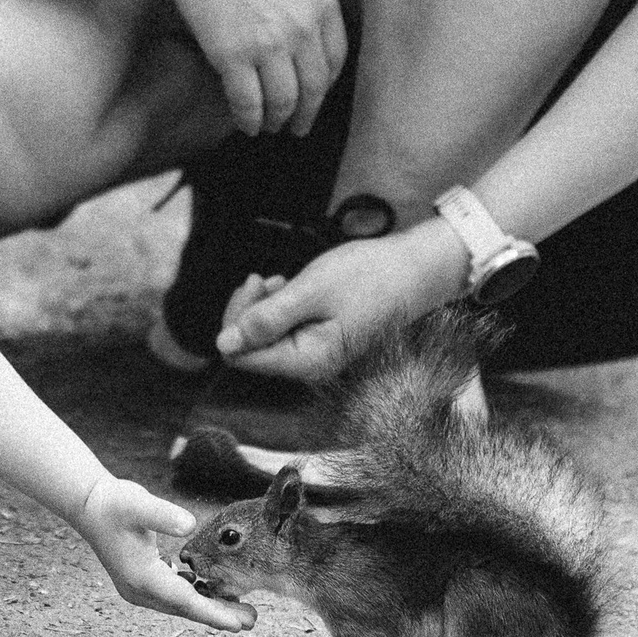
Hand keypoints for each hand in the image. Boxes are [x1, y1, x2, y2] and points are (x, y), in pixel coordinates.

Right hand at [72, 477, 255, 631]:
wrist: (89, 505)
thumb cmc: (114, 503)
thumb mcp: (138, 504)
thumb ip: (163, 515)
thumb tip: (189, 525)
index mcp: (142, 577)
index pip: (185, 601)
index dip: (214, 613)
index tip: (239, 623)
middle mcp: (140, 590)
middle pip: (186, 608)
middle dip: (218, 615)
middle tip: (252, 620)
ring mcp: (139, 588)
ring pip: (181, 604)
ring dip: (209, 606)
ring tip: (241, 609)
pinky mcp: (141, 581)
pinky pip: (173, 595)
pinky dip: (194, 595)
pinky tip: (212, 589)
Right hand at [160, 0, 346, 137]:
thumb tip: (300, 7)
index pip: (336, 57)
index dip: (325, 83)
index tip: (315, 94)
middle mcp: (304, 26)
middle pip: (315, 86)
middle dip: (307, 112)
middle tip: (299, 127)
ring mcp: (270, 44)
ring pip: (284, 101)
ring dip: (276, 121)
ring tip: (267, 127)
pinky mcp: (234, 57)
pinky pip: (248, 103)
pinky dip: (248, 120)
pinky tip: (244, 125)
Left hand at [214, 224, 467, 379]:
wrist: (414, 270)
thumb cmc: (368, 277)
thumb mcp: (311, 291)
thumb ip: (267, 319)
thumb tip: (223, 344)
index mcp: (307, 362)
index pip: (241, 356)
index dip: (236, 321)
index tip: (254, 286)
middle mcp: (309, 367)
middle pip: (250, 349)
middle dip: (249, 311)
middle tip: (263, 278)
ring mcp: (315, 355)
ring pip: (265, 337)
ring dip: (264, 306)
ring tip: (281, 280)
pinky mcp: (320, 341)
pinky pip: (283, 330)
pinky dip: (279, 306)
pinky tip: (290, 287)